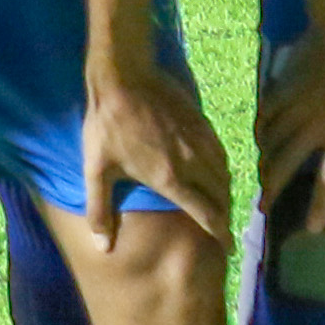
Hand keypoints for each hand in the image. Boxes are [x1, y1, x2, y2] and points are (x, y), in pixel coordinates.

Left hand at [82, 60, 232, 243]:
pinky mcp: (202, 122)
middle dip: (225, 216)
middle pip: (222, 196)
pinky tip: (215, 171)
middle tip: (222, 228)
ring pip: (225, 174)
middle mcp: (193, 163)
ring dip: (226, 193)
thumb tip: (103, 247)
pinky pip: (221, 153)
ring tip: (221, 203)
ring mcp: (200, 140)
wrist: (123, 77)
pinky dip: (223, 168)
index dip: (221, 234)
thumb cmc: (107, 125)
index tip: (228, 248)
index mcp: (171, 179)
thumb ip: (100, 211)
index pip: (207, 214)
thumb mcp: (97, 170)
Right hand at [253, 17, 324, 217]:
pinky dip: (261, 128)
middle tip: (264, 206)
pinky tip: (260, 135)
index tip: (309, 229)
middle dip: (273, 187)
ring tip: (261, 176)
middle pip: (286, 164)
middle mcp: (315, 126)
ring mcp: (296, 107)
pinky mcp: (284, 87)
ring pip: (271, 141)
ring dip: (265, 161)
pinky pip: (266, 114)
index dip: (320, 206)